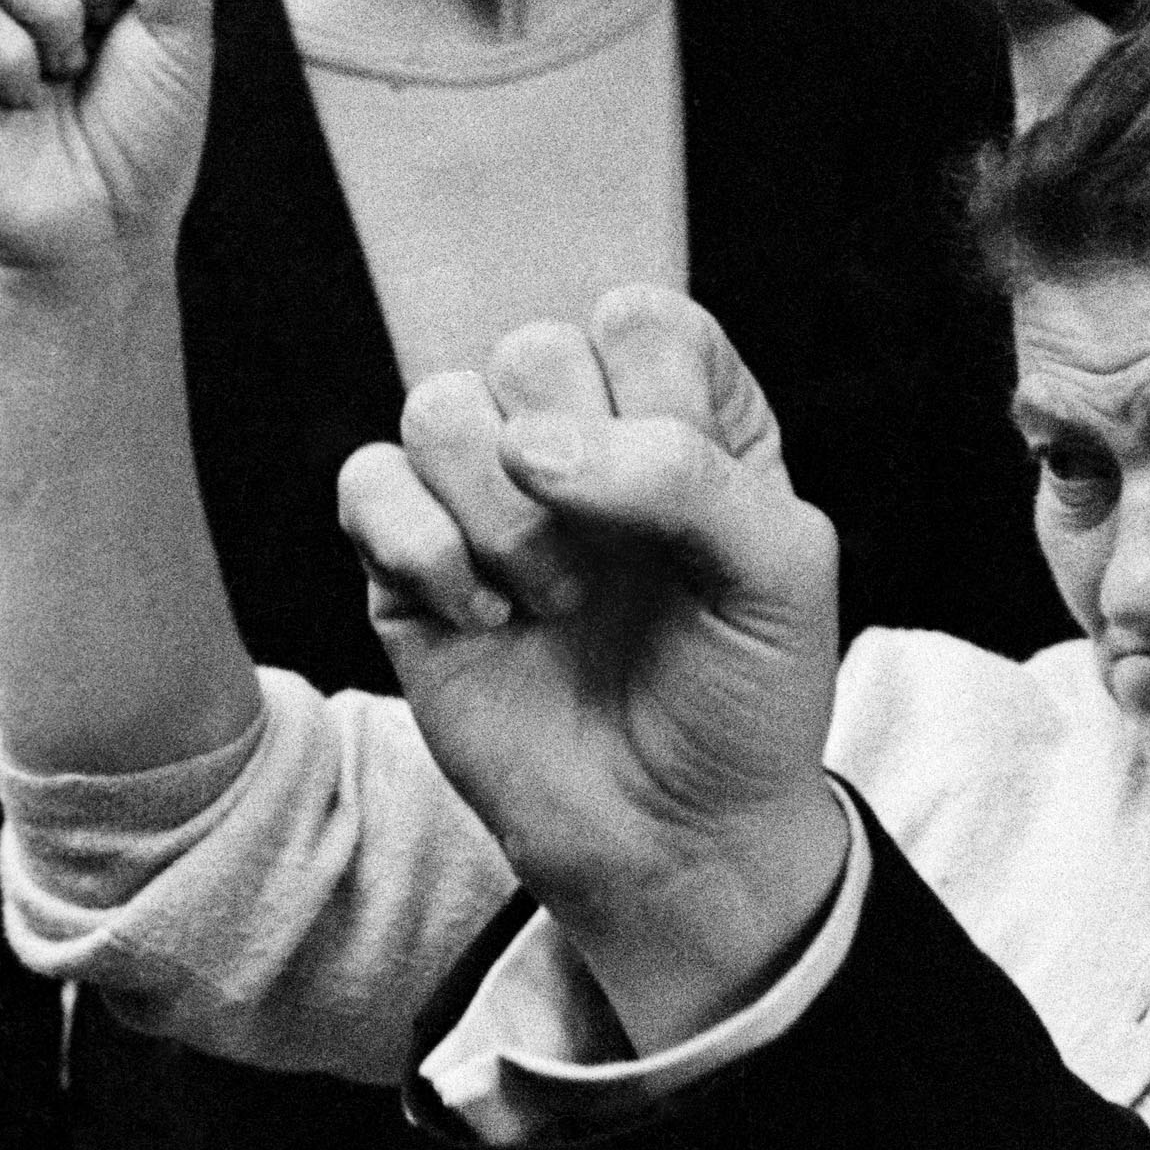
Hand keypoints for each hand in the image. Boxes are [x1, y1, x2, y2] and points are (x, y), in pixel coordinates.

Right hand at [335, 286, 845, 1034]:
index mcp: (687, 415)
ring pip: (440, 404)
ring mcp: (488, 493)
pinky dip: (427, 554)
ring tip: (559, 599)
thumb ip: (689, 474)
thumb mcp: (782, 575)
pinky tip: (487, 619)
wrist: (674, 831)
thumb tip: (530, 443)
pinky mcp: (406, 558)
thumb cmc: (743, 695)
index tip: (692, 505)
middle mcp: (583, 435)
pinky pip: (367, 483)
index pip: (639, 318)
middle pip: (528, 348)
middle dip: (580, 470)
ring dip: (506, 518)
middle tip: (619, 569)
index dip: (658, 403)